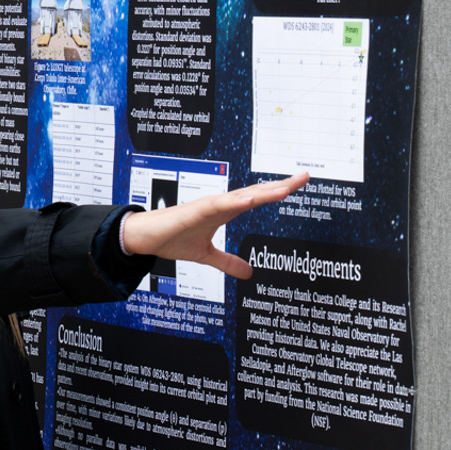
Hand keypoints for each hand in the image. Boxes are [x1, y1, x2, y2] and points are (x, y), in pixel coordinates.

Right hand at [119, 171, 307, 278]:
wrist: (146, 238)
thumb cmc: (172, 238)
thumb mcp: (206, 256)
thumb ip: (228, 262)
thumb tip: (248, 273)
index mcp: (225, 211)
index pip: (257, 197)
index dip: (278, 190)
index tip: (298, 182)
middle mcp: (220, 204)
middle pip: (255, 191)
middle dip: (280, 185)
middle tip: (304, 176)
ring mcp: (208, 206)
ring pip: (241, 196)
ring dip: (263, 192)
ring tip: (285, 189)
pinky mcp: (195, 211)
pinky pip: (217, 205)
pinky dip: (234, 201)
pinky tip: (250, 200)